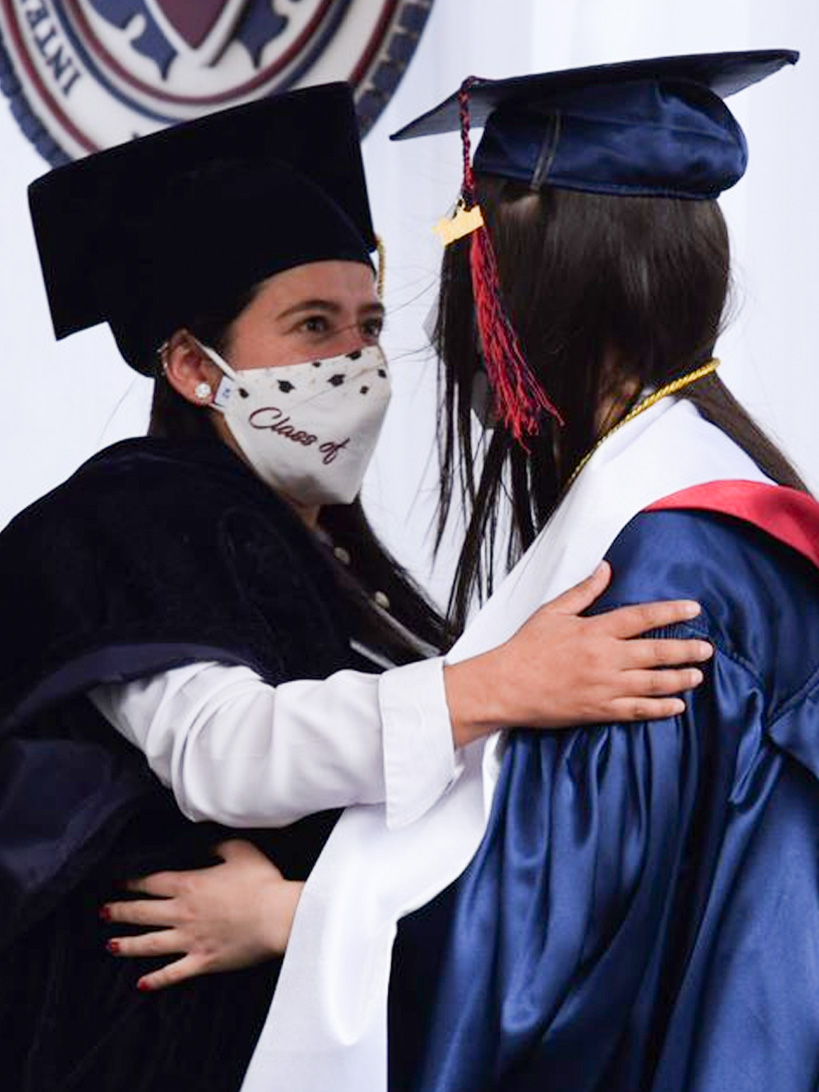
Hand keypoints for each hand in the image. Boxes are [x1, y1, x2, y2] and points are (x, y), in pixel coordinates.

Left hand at [100, 840, 302, 991]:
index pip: (151, 882)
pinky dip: (155, 981)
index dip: (132, 881)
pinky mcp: (202, 961)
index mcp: (189, 884)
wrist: (278, 916)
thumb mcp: (240, 850)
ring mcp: (190, 939)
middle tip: (102, 912)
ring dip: (127, 944)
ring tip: (110, 945)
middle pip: (142, 912)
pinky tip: (140, 985)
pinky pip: (173, 974)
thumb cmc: (262, 881)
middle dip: (119, 911)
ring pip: (149, 944)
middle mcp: (183, 913)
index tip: (118, 882)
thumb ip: (217, 845)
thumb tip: (203, 843)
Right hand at [444, 561, 711, 744]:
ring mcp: (604, 687)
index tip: (693, 609)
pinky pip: (636, 711)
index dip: (670, 612)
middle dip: (686, 650)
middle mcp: (605, 658)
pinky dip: (659, 709)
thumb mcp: (553, 612)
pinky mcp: (598, 710)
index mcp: (595, 630)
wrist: (506, 686)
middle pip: (656, 652)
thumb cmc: (526, 648)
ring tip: (698, 676)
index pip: (641, 617)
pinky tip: (676, 706)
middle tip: (707, 648)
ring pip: (652, 683)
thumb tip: (606, 569)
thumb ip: (583, 591)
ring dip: (679, 679)